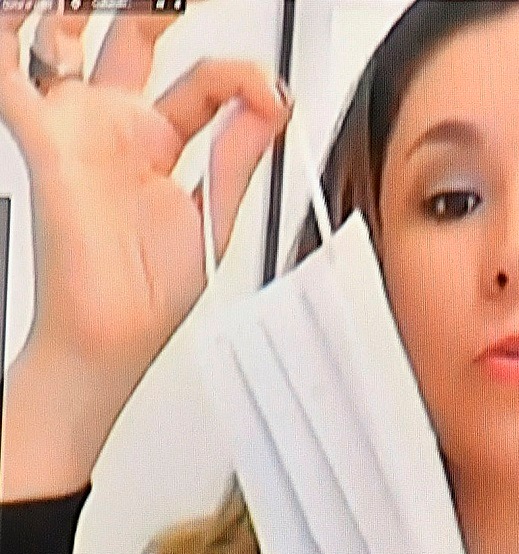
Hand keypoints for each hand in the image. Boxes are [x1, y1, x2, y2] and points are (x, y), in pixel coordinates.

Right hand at [0, 4, 291, 499]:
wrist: (116, 339)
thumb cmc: (151, 294)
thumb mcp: (215, 217)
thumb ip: (238, 157)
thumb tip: (274, 106)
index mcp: (161, 145)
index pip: (206, 83)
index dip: (244, 78)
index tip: (275, 95)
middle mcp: (119, 129)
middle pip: (133, 43)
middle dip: (155, 10)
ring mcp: (82, 131)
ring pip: (70, 43)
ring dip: (82, 12)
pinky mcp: (49, 144)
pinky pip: (18, 80)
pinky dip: (16, 43)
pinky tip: (27, 15)